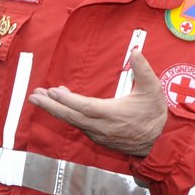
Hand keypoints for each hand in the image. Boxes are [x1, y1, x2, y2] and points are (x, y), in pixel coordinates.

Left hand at [28, 50, 167, 157]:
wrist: (160, 142)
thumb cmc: (155, 115)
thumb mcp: (153, 89)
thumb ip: (143, 69)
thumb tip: (135, 52)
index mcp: (113, 114)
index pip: (86, 107)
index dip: (68, 100)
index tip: (53, 91)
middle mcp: (102, 127)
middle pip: (71, 117)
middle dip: (51, 106)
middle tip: (34, 96)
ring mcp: (99, 134)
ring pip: (73, 122)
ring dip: (56, 110)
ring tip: (40, 97)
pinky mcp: (99, 138)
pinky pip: (78, 125)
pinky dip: (67, 115)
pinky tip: (60, 105)